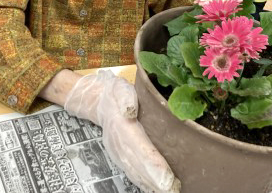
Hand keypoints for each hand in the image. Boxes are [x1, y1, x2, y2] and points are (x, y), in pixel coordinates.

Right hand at [64, 70, 179, 192]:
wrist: (98, 101)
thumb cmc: (116, 93)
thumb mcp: (120, 88)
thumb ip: (125, 98)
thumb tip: (129, 110)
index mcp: (123, 127)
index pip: (141, 149)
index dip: (154, 165)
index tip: (167, 178)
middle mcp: (119, 144)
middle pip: (139, 166)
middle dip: (156, 180)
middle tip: (173, 190)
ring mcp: (118, 153)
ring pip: (136, 173)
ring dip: (151, 184)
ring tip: (168, 191)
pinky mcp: (120, 157)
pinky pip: (132, 173)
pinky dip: (143, 182)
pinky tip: (154, 188)